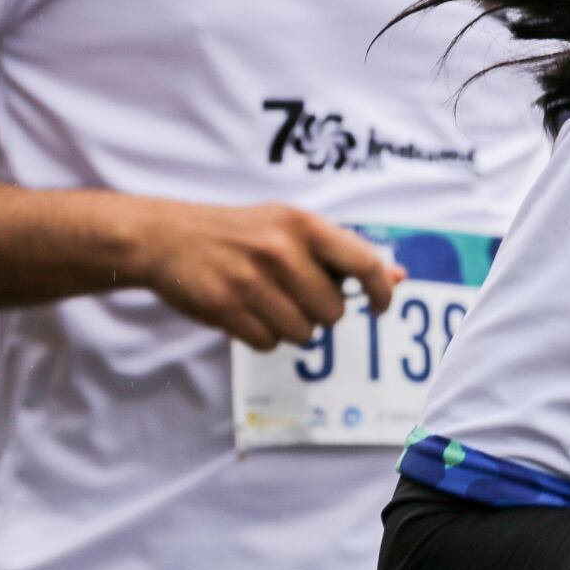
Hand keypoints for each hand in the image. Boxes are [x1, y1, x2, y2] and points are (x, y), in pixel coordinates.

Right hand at [118, 197, 402, 349]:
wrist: (168, 237)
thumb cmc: (244, 233)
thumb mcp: (294, 227)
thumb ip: (345, 253)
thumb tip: (400, 277)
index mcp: (305, 224)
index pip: (365, 264)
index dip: (381, 292)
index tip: (381, 308)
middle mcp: (281, 250)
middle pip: (333, 312)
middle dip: (321, 313)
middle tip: (297, 296)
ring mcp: (251, 280)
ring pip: (303, 334)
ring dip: (292, 327)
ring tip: (270, 302)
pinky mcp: (224, 307)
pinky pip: (268, 344)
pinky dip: (263, 336)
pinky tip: (247, 312)